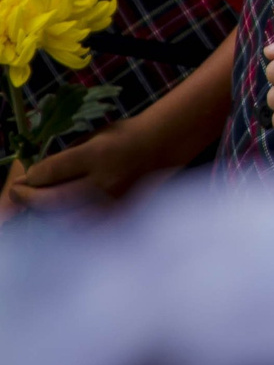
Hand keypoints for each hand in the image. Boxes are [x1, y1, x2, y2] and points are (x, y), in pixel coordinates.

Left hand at [6, 108, 188, 210]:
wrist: (163, 146)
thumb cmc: (123, 136)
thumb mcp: (92, 136)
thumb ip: (65, 158)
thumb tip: (35, 178)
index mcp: (98, 154)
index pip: (50, 172)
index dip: (31, 178)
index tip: (25, 178)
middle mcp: (105, 180)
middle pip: (53, 200)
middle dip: (29, 198)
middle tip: (19, 193)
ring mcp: (114, 202)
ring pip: (65, 219)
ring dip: (47, 213)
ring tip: (41, 204)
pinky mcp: (121, 217)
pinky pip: (86, 228)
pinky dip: (69, 223)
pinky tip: (63, 215)